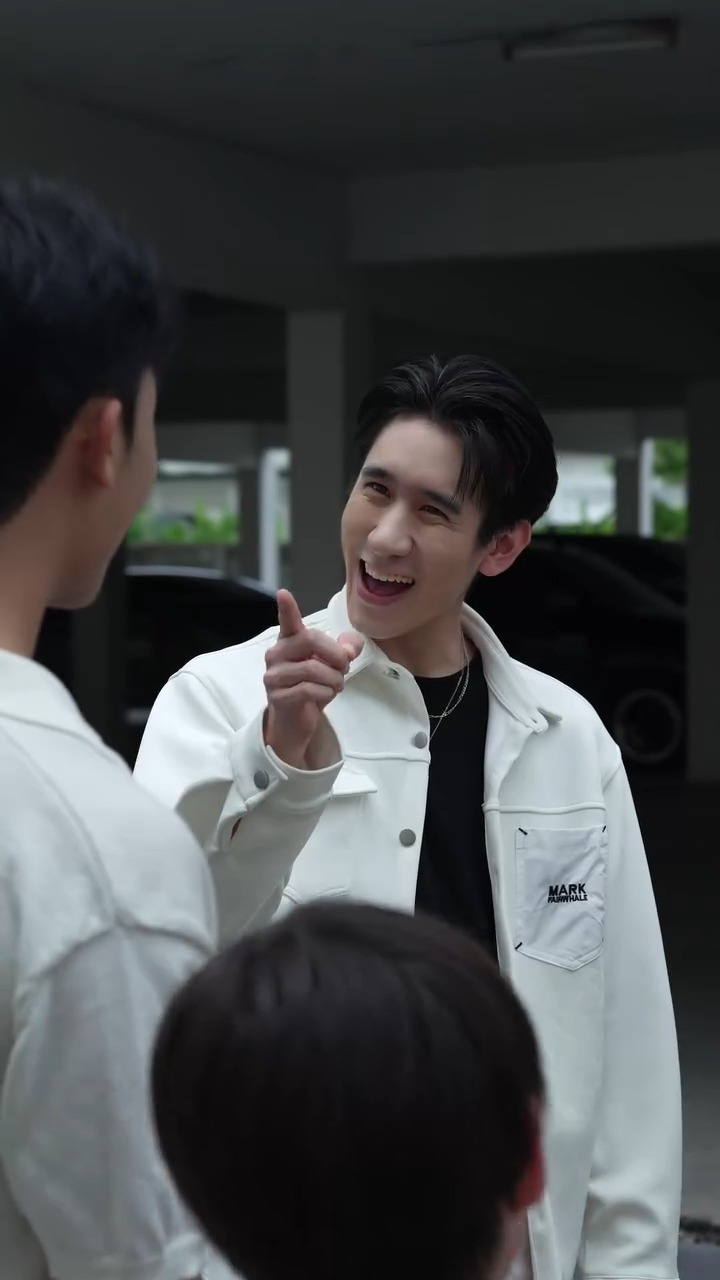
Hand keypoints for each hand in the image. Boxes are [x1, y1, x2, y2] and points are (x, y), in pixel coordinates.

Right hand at [263, 590, 361, 768]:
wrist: (294, 723)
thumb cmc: (311, 688)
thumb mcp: (330, 667)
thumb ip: (343, 650)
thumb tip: (352, 644)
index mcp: (289, 641)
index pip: (288, 621)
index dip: (287, 608)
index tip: (283, 594)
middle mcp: (276, 655)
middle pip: (310, 639)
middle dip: (336, 654)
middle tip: (345, 667)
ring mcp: (273, 676)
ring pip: (313, 669)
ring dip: (334, 679)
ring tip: (336, 686)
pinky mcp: (277, 697)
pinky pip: (310, 690)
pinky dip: (326, 693)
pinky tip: (325, 696)